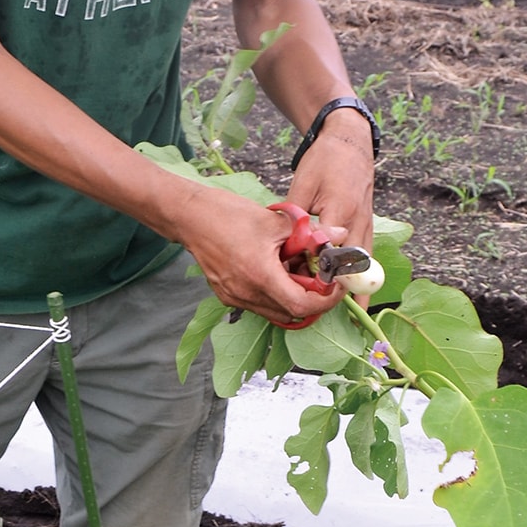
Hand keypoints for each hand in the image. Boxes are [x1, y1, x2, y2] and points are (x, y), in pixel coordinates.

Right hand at [177, 190, 348, 324]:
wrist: (187, 216)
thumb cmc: (225, 214)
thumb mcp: (274, 220)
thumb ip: (310, 233)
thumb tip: (339, 236)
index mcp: (260, 277)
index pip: (303, 306)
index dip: (326, 300)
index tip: (336, 286)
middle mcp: (246, 294)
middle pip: (292, 313)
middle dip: (312, 298)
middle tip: (322, 276)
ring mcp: (235, 298)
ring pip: (276, 311)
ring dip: (293, 296)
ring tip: (298, 269)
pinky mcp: (228, 295)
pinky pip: (260, 304)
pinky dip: (276, 293)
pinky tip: (278, 269)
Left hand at [286, 108, 375, 307]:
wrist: (351, 143)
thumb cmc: (324, 162)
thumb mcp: (303, 184)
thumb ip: (296, 217)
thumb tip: (283, 244)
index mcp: (340, 211)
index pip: (330, 252)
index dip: (319, 275)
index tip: (308, 293)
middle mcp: (358, 223)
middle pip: (352, 266)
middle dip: (341, 291)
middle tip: (330, 313)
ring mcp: (367, 226)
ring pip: (364, 266)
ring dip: (355, 288)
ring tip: (348, 315)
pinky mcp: (369, 227)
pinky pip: (366, 259)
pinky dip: (359, 276)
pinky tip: (354, 294)